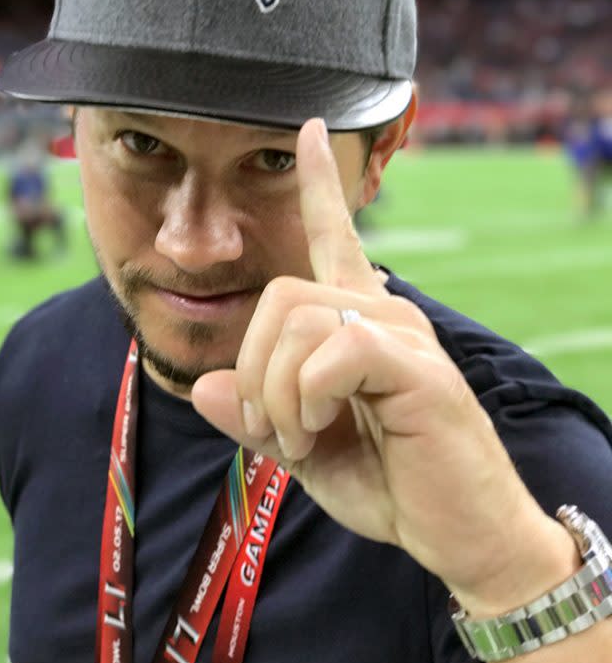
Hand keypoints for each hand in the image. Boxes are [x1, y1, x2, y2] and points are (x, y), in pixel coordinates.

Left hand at [192, 119, 569, 611]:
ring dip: (278, 394)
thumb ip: (256, 414)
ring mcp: (403, 334)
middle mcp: (384, 312)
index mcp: (359, 321)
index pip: (336, 236)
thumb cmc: (389, 482)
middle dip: (254, 369)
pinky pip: (335, 351)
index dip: (319, 182)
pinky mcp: (418, 365)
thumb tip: (204, 386)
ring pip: (299, 320)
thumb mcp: (304, 447)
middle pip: (279, 296)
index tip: (307, 128)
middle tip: (272, 428)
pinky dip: (307, 400)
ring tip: (302, 438)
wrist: (458, 534)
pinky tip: (321, 431)